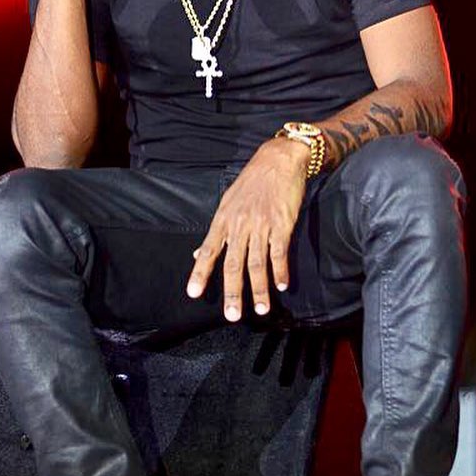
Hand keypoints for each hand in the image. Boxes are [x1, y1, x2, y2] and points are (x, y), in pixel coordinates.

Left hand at [186, 137, 310, 320]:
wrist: (278, 160)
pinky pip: (279, 251)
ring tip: (260, 309)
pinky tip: (281, 285)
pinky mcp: (282, 223)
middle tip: (232, 315)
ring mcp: (261, 224)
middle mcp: (240, 224)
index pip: (208, 250)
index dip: (200, 272)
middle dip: (233, 291)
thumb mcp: (228, 203)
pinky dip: (280, 270)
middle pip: (233, 263)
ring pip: (257, 262)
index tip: (193, 293)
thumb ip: (216, 232)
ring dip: (259, 288)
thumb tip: (196, 254)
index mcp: (223, 219)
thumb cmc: (252, 182)